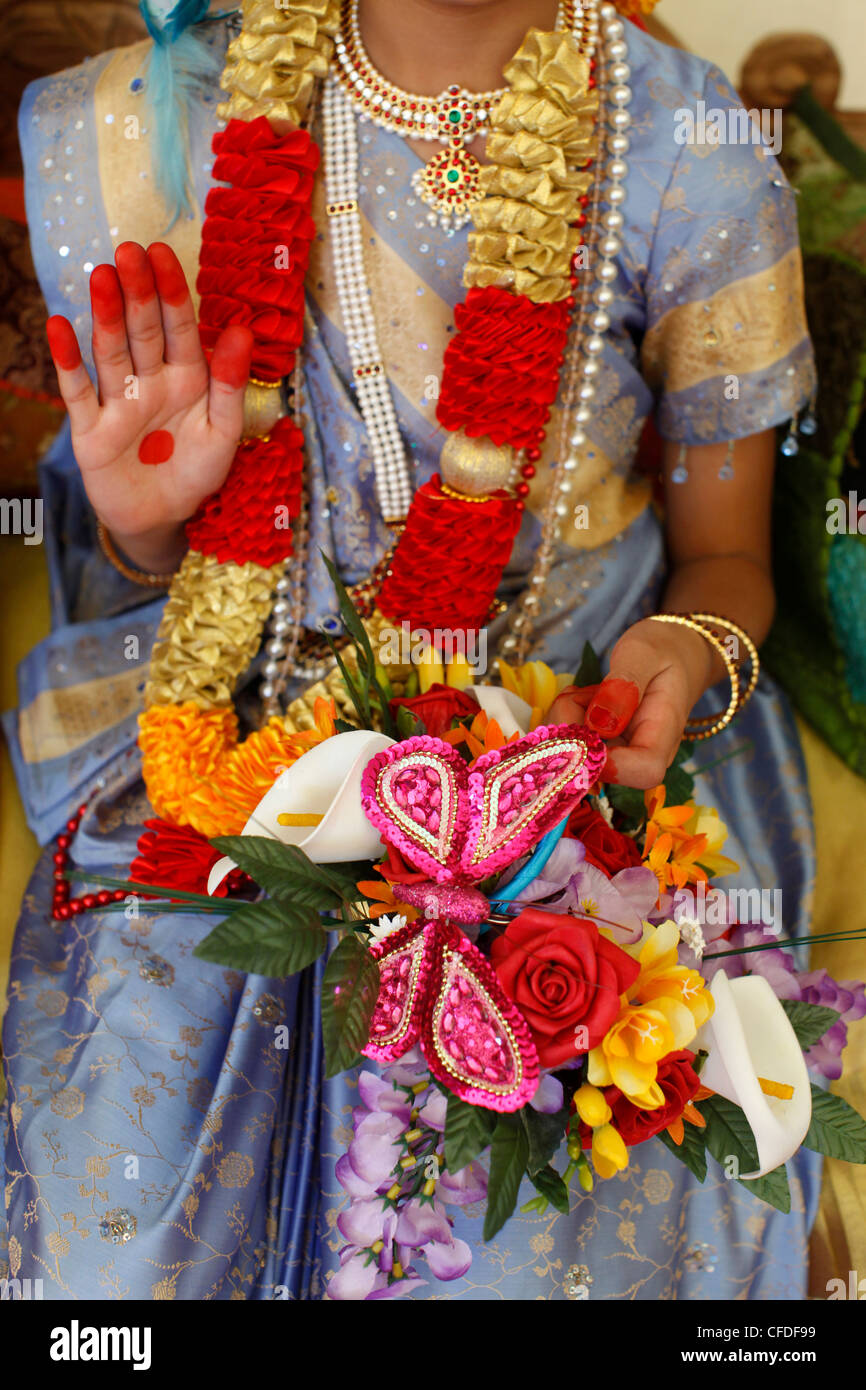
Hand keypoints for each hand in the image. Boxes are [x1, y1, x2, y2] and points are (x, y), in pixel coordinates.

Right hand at [45, 242, 252, 572]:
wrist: (163, 519)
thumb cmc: (196, 472)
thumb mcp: (224, 433)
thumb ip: (231, 385)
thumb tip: (241, 330)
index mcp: (188, 378)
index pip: (180, 328)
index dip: (172, 292)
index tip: (162, 253)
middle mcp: (151, 381)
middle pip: (143, 331)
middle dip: (137, 292)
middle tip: (128, 251)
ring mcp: (119, 402)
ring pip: (111, 352)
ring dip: (106, 315)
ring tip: (101, 276)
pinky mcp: (91, 429)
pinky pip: (78, 392)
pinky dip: (68, 361)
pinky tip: (59, 327)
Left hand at [548, 617, 713, 788]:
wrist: (670, 653)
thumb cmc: (661, 651)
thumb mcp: (643, 654)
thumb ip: (623, 686)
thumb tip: (598, 723)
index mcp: (663, 735)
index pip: (644, 771)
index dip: (608, 760)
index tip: (588, 724)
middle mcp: (641, 755)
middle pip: (601, 769)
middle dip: (572, 733)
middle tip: (578, 693)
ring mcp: (618, 754)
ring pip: (575, 759)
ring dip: (563, 723)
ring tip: (582, 691)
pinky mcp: (600, 747)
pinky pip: (567, 746)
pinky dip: (562, 721)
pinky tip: (578, 699)